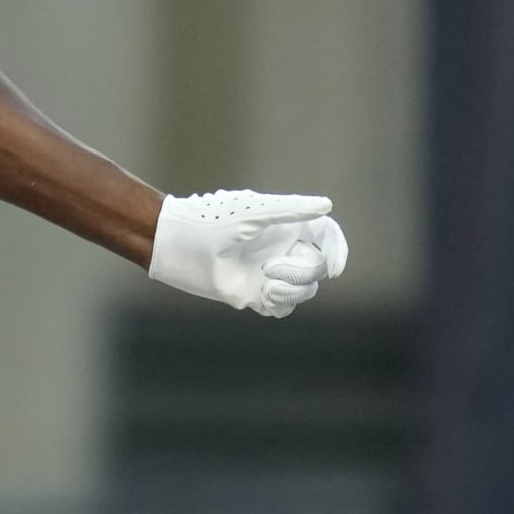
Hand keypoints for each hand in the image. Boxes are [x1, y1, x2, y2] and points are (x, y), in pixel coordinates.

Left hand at [148, 189, 348, 316]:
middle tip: (270, 268)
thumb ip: (291, 210)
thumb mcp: (253, 212)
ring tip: (265, 284)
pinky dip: (278, 303)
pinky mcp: (255, 293)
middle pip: (318, 266)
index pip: (326, 236)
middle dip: (301, 272)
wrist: (176, 246)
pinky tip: (258, 295)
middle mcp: (281, 248)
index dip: (338, 250)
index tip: (336, 269)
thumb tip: (326, 205)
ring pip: (305, 289)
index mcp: (284, 225)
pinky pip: (284, 307)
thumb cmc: (210, 221)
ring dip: (291, 290)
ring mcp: (269, 272)